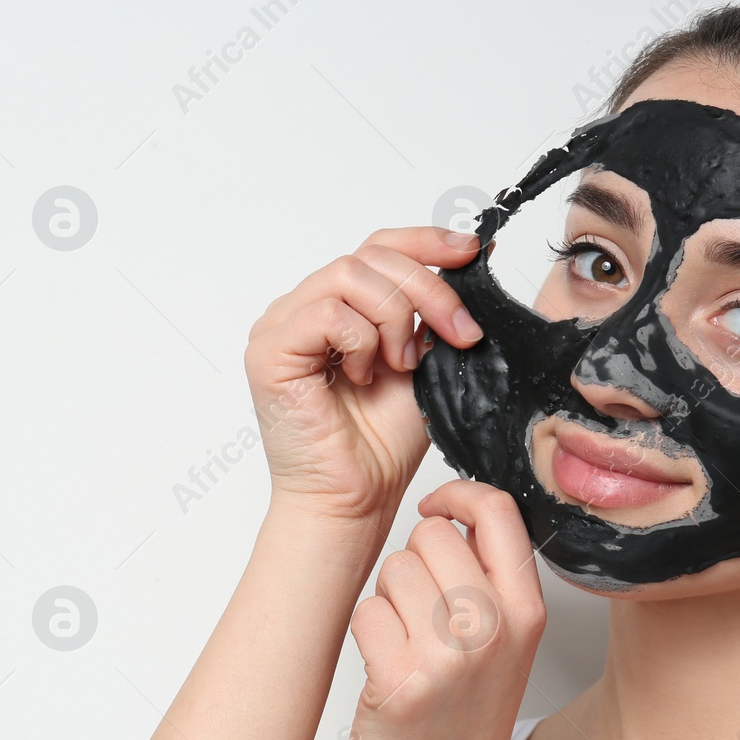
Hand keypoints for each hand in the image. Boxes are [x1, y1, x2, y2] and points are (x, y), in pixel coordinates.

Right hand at [244, 227, 483, 526]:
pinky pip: (329, 313)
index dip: (425, 242)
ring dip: (395, 317)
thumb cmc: (381, 443)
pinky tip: (364, 376)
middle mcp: (302, 309)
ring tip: (403, 364)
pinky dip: (362, 342)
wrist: (355, 498)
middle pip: (369, 256)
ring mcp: (279, 327)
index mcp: (335, 307)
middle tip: (458, 332)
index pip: (377, 249)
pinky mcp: (268, 351)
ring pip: (350, 274)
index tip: (470, 252)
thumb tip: (469, 260)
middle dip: (427, 288)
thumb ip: (433, 313)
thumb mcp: (425, 360)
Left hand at [344, 480, 546, 739]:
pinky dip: (366, 632)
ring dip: (386, 597)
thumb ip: (491, 577)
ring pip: (393, 568)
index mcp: (526, 611)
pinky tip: (385, 664)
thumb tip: (456, 508)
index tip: (434, 508)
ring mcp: (449, 656)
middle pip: (432, 534)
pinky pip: (366, 611)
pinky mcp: (401, 680)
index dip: (456, 494)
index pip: (497, 510)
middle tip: (417, 607)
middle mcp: (493, 629)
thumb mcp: (507, 643)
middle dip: (412, 559)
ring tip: (403, 640)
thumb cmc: (463, 715)